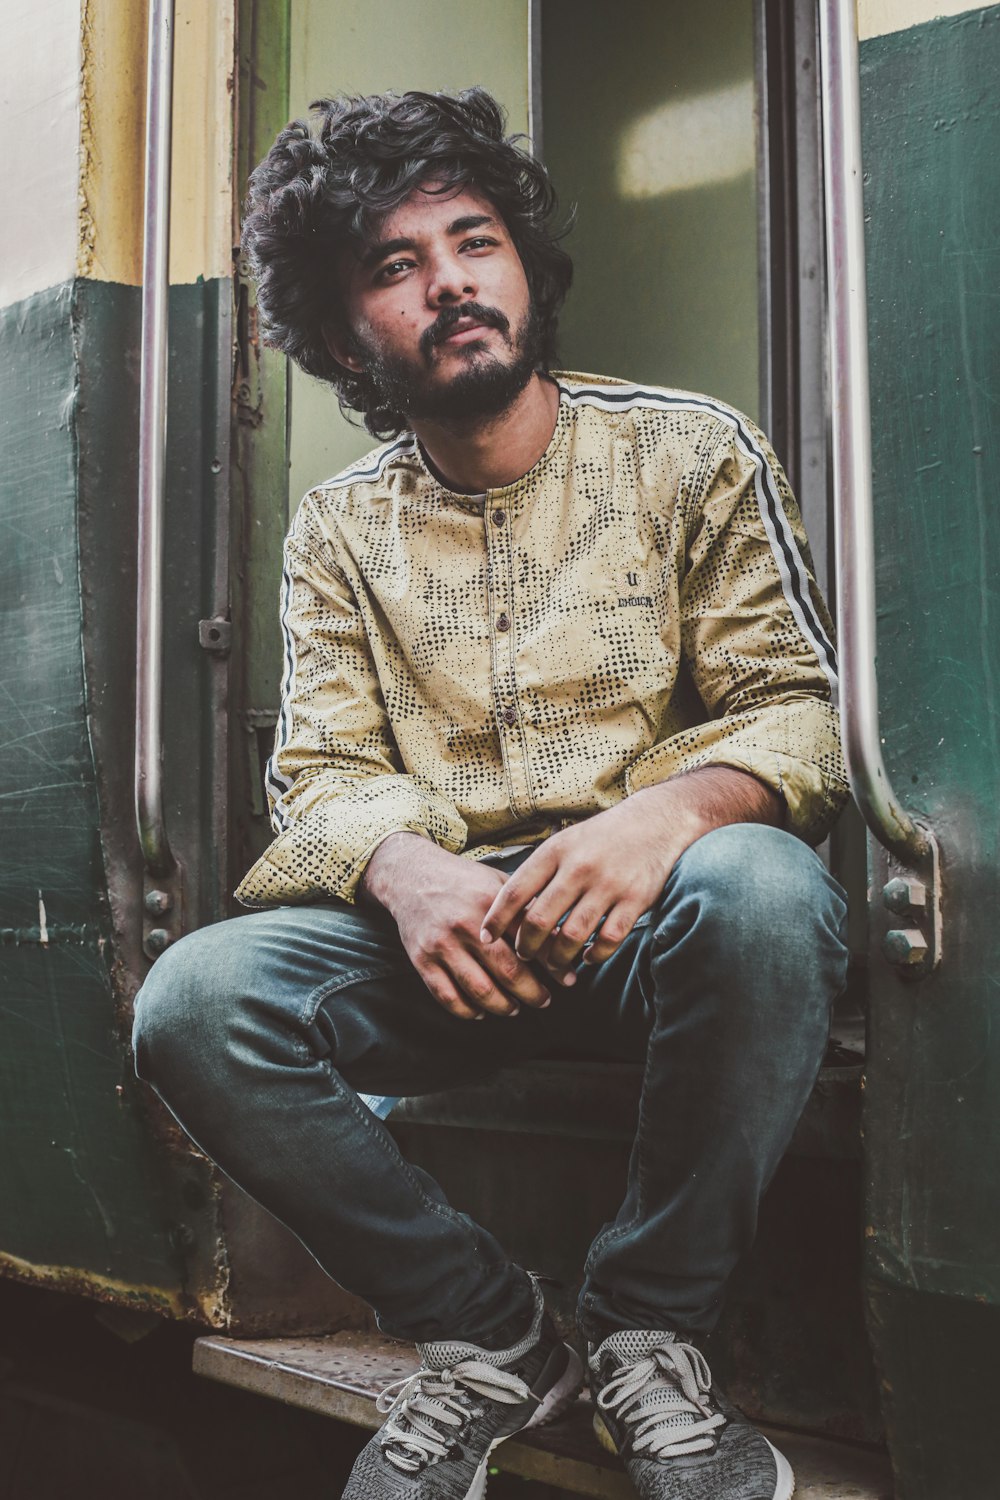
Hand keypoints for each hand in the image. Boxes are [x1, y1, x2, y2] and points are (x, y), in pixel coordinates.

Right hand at [360, 833, 551, 1020]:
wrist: (411, 875)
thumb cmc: (462, 881)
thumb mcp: (498, 884)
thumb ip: (526, 910)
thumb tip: (560, 938)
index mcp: (490, 903)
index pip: (530, 941)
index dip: (554, 965)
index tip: (568, 980)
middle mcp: (465, 925)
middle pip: (508, 972)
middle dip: (532, 993)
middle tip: (543, 1000)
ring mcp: (441, 945)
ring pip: (479, 990)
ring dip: (502, 1006)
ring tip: (514, 1008)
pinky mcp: (421, 960)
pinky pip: (447, 997)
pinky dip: (467, 1011)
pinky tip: (480, 1012)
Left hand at [480, 769, 782, 977]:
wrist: (655, 821)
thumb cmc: (601, 837)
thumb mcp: (564, 842)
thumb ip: (540, 872)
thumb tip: (510, 911)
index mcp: (555, 851)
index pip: (515, 891)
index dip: (496, 919)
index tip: (486, 938)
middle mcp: (579, 868)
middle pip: (539, 920)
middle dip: (526, 946)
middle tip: (523, 956)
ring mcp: (608, 885)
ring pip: (571, 936)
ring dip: (557, 957)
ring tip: (554, 963)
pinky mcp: (636, 900)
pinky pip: (608, 940)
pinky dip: (593, 955)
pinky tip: (587, 957)